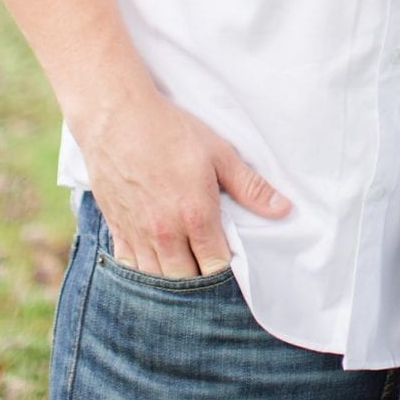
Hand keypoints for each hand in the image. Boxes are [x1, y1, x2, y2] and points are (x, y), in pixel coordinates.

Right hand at [76, 88, 290, 276]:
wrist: (117, 117)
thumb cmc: (171, 131)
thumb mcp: (219, 152)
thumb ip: (250, 187)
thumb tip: (283, 210)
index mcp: (195, 216)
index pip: (216, 266)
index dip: (227, 269)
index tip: (232, 261)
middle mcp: (165, 233)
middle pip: (186, 281)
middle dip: (200, 281)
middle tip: (210, 269)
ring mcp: (137, 234)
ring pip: (156, 280)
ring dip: (172, 282)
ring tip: (185, 271)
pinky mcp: (116, 229)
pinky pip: (130, 268)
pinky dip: (143, 273)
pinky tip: (154, 266)